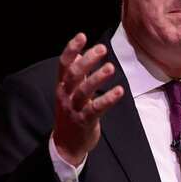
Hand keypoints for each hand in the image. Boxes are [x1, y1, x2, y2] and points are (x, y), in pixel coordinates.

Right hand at [52, 33, 123, 165]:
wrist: (66, 145)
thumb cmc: (71, 113)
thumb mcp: (69, 92)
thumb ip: (75, 74)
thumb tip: (78, 52)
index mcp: (62, 86)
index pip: (63, 64)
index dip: (71, 49)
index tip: (82, 36)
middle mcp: (65, 95)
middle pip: (73, 74)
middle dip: (87, 60)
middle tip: (102, 48)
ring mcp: (73, 109)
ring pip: (83, 91)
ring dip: (97, 78)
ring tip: (110, 67)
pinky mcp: (84, 121)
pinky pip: (95, 109)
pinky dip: (107, 99)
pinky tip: (119, 91)